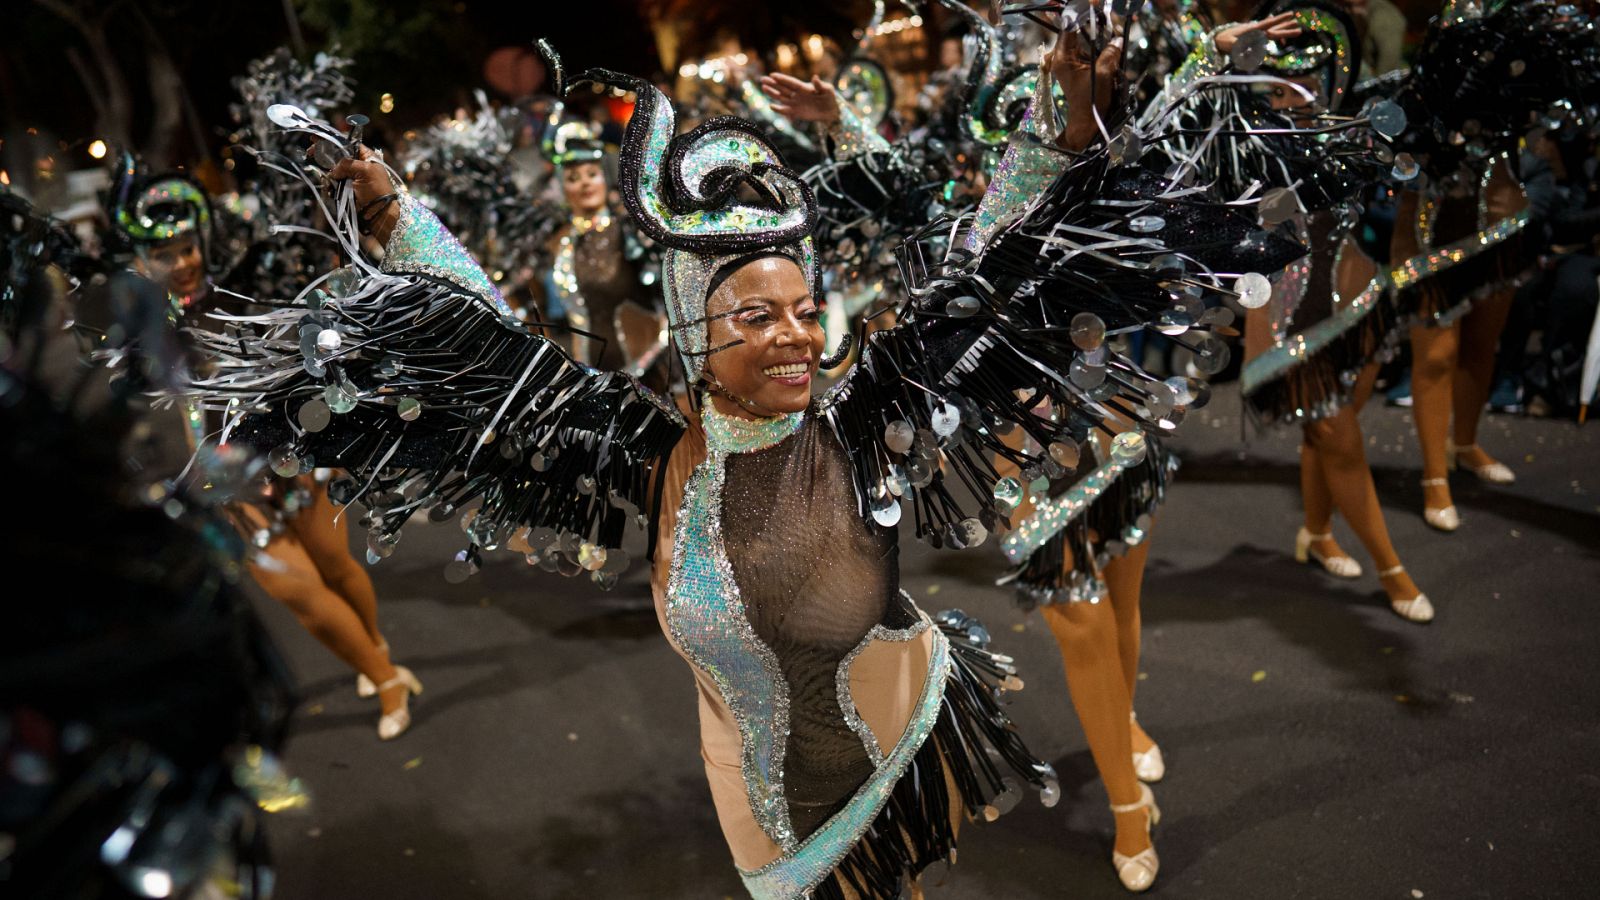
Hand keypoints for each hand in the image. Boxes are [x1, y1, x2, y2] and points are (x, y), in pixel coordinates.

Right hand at [324, 145, 401, 243]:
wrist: (379, 214)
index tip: (316, 138)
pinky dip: (329, 187)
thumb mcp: (365, 171)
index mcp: (365, 157)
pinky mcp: (345, 190)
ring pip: (332, 172)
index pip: (346, 144)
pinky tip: (332, 191)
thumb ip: (347, 164)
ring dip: (328, 176)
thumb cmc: (378, 191)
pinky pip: (332, 185)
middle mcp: (357, 166)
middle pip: (336, 157)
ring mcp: (350, 178)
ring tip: (331, 183)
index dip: (332, 141)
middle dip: (324, 156)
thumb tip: (334, 171)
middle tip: (309, 153)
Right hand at [759, 72, 840, 124]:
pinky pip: (785, 110)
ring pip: (781, 97)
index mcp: (803, 87)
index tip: (772, 75)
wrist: (831, 111)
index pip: (790, 82)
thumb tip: (815, 77)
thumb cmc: (830, 97)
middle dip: (773, 84)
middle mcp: (797, 94)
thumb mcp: (827, 90)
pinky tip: (771, 105)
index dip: (782, 79)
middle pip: (782, 88)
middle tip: (762, 79)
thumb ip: (820, 85)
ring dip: (772, 93)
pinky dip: (778, 109)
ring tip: (763, 87)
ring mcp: (795, 103)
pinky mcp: (795, 112)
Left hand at [1047, 2, 1125, 150]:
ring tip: (1110, 31)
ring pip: (1084, 41)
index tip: (1094, 4)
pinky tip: (1110, 45)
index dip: (1081, 13)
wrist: (1088, 124)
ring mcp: (1070, 63)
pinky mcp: (1079, 68)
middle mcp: (1063, 58)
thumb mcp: (1103, 74)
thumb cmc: (1092, 101)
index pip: (1069, 27)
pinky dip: (1099, 47)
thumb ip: (1110, 53)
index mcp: (1062, 57)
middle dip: (1092, 23)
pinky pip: (1089, 51)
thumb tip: (1117, 39)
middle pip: (1077, 32)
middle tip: (1105, 13)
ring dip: (1098, 35)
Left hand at [1215, 12, 1302, 54]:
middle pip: (1274, 28)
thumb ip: (1239, 47)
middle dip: (1286, 27)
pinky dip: (1275, 34)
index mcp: (1253, 30)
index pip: (1269, 24)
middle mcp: (1257, 30)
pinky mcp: (1256, 36)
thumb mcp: (1230, 44)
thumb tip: (1247, 52)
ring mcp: (1257, 32)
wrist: (1221, 37)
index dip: (1280, 20)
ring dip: (1283, 28)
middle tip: (1298, 25)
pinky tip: (1281, 35)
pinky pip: (1268, 34)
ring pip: (1273, 29)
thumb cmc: (1225, 41)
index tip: (1290, 15)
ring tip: (1295, 24)